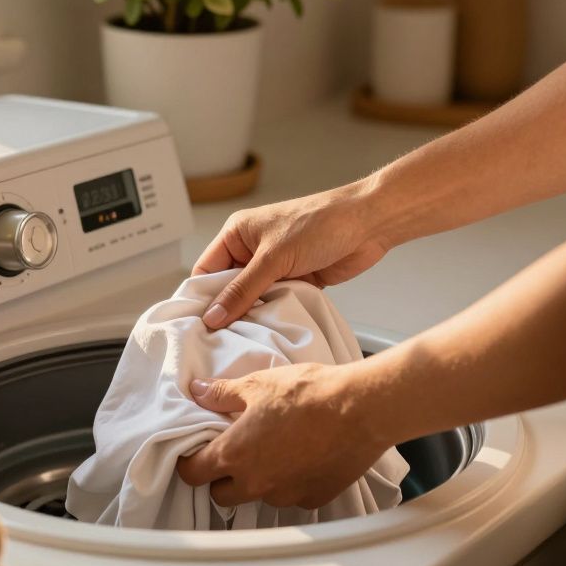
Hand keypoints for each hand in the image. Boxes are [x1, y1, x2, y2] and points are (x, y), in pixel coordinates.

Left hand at [175, 362, 393, 508]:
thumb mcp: (258, 384)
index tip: (195, 452)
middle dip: (221, 478)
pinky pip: (291, 496)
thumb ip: (221, 393)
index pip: (193, 474)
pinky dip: (290, 482)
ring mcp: (286, 494)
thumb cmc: (309, 393)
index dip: (190, 463)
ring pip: (258, 497)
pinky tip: (301, 458)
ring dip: (258, 480)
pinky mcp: (313, 498)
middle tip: (232, 452)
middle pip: (222, 495)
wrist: (360, 408)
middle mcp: (256, 483)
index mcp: (235, 454)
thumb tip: (198, 392)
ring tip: (272, 451)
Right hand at [195, 182, 391, 327]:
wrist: (369, 224)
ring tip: (243, 341)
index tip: (197, 327)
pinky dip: (273, 316)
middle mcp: (252, 251)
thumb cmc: (319, 224)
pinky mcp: (296, 280)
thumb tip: (213, 317)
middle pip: (228, 289)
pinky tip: (269, 333)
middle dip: (227, 311)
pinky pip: (275, 304)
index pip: (206, 270)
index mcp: (237, 234)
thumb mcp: (273, 258)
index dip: (200, 298)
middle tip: (219, 341)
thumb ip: (242, 290)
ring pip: (253, 300)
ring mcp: (275, 267)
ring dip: (252, 316)